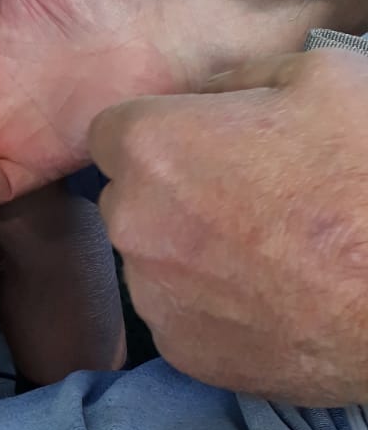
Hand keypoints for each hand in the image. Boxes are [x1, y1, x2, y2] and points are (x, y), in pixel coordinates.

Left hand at [89, 48, 367, 404]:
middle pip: (129, 197)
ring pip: (153, 258)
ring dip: (189, 250)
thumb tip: (212, 97)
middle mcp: (132, 223)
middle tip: (247, 196)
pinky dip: (213, 306)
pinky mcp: (183, 353)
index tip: (205, 143)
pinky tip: (270, 294)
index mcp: (152, 147)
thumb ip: (236, 80)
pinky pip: (180, 314)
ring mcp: (154, 294)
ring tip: (267, 250)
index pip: (114, 132)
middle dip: (171, 192)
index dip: (162, 133)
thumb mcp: (315, 76)